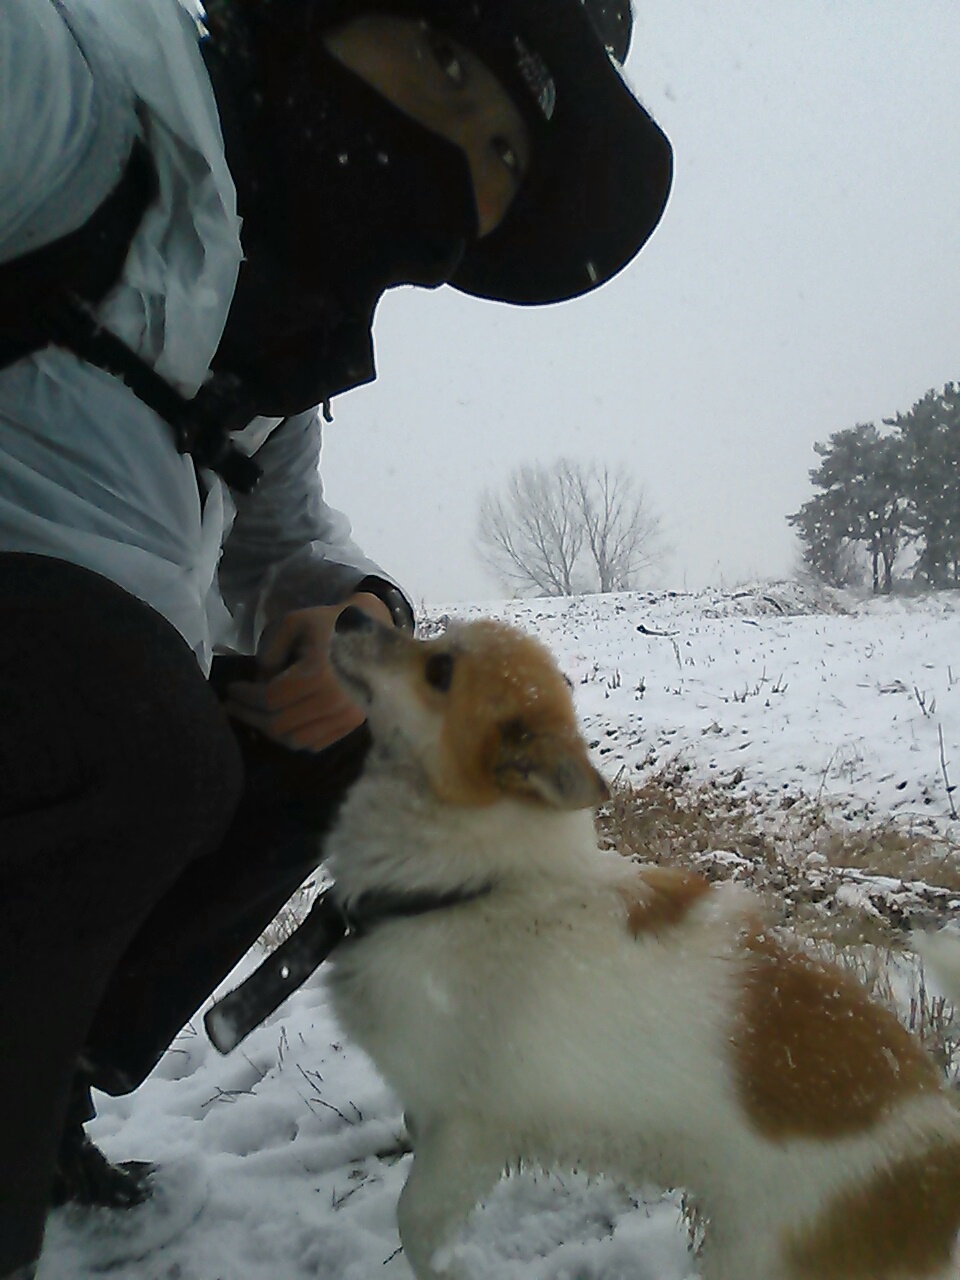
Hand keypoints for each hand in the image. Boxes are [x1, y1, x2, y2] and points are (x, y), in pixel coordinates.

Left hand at [223, 592, 392, 750]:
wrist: (374, 634)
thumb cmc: (330, 624)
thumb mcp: (293, 623)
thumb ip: (269, 651)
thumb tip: (260, 683)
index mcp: (318, 674)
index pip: (270, 699)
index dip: (244, 697)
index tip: (231, 689)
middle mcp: (334, 701)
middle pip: (279, 724)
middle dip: (250, 717)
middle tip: (234, 706)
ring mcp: (346, 717)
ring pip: (295, 740)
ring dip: (270, 731)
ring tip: (256, 716)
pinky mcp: (352, 724)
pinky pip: (314, 743)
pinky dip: (293, 738)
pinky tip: (282, 722)